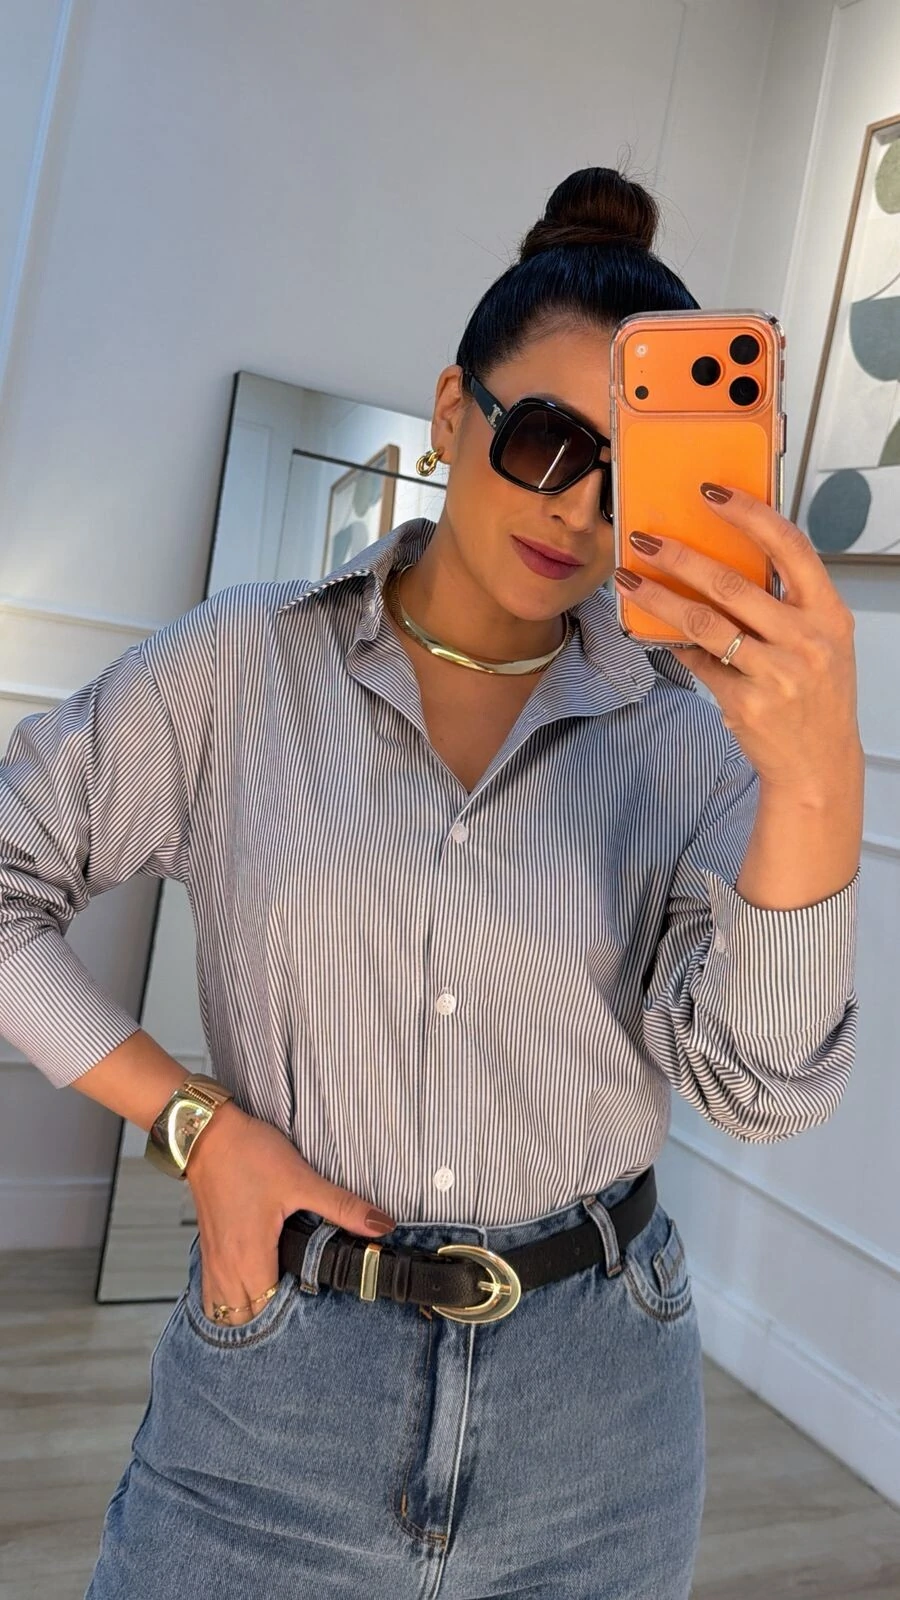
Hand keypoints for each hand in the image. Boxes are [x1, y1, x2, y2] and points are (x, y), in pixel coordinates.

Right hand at [184, 1103, 394, 1325]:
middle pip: (244, 1320)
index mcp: (250, 1257)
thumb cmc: (248, 1155)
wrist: (206, 1134)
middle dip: (270, 1326)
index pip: (267, 1312)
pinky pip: (212, 1294)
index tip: (315, 1315)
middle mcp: (226, 1267)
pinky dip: (229, 1302)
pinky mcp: (208, 1249)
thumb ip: (342, 1206)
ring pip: (224, 1311)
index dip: (290, 1320)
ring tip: (278, 1310)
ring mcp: (213, 1260)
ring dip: (247, 1317)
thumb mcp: (301, 1180)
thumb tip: (381, 1224)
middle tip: (303, 1316)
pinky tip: (249, 1294)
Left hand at [614, 482, 863, 796]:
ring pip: (703, 623)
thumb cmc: (815, 696)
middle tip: (646, 539)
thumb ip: (784, 605)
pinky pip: (699, 662)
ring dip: (659, 598)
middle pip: (731, 584)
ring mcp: (776, 674)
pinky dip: (676, 645)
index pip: (790, 546)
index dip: (749, 513)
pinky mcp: (746, 703)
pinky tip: (656, 633)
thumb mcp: (819, 642)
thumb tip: (721, 564)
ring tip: (630, 580)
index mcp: (828, 614)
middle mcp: (806, 640)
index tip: (712, 492)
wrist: (818, 765)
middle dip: (680, 557)